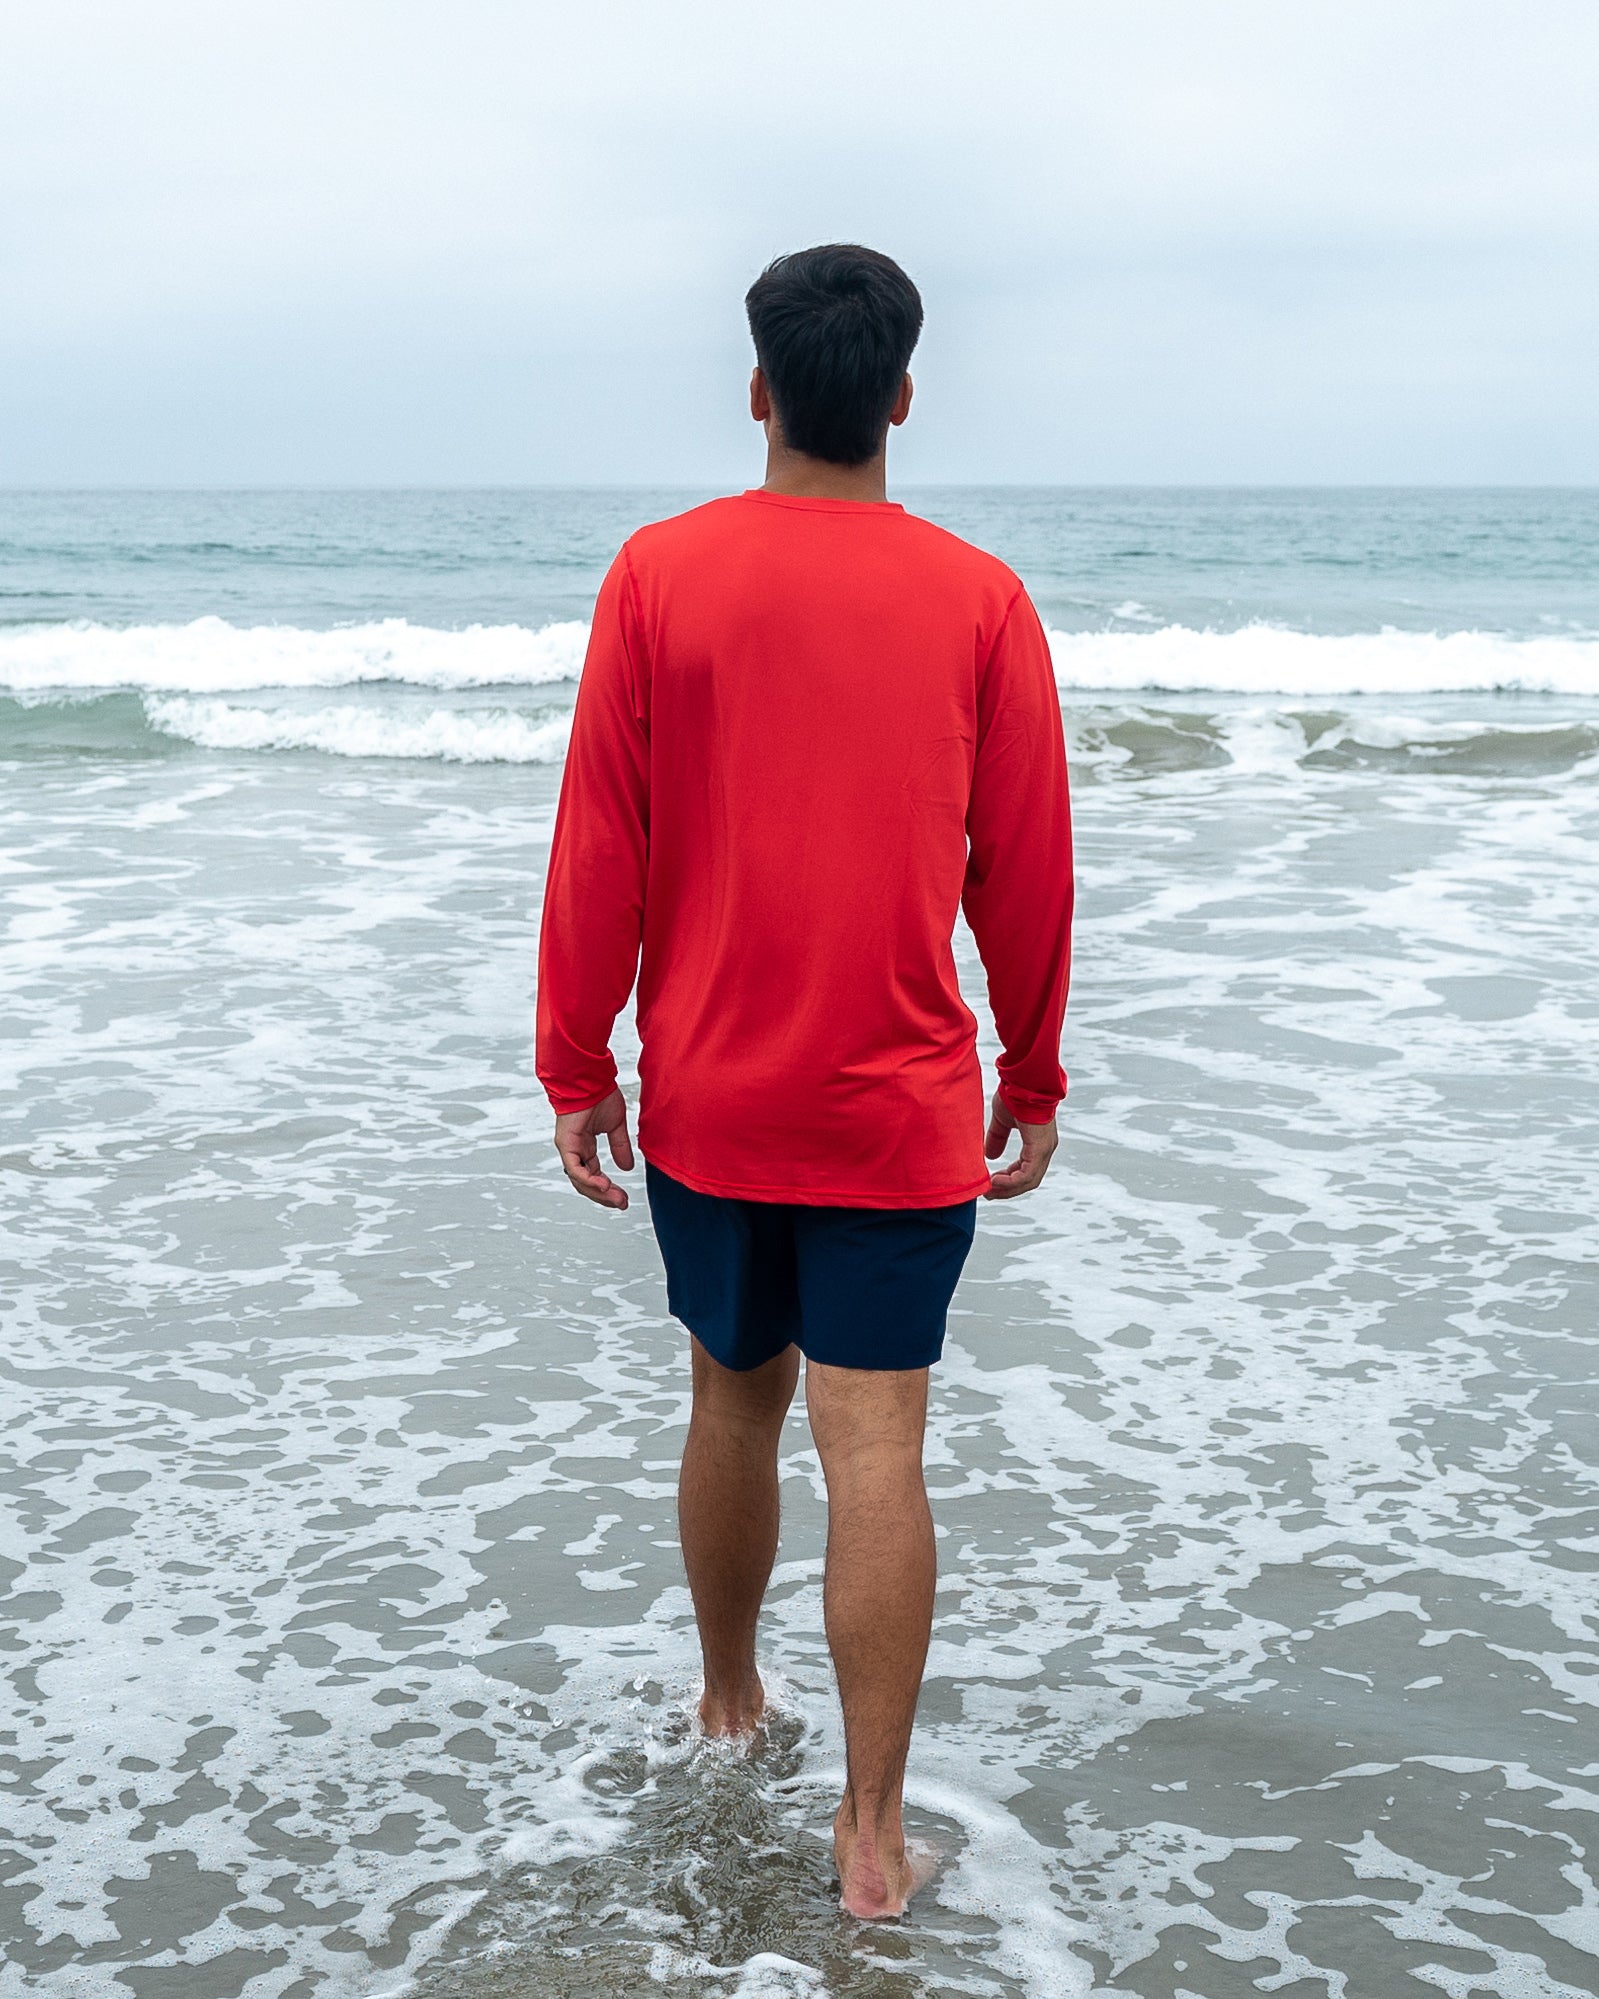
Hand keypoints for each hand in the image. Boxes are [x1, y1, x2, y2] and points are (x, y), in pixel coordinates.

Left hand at [553, 1088, 634, 1208]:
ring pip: (579, 1180)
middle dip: (604, 1196)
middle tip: (622, 1204)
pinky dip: (588, 1180)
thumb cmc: (600, 1095)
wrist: (591, 1079)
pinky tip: (604, 1186)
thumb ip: (620, 1147)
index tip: (623, 1198)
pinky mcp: (566, 1144)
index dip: (607, 1189)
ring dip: (599, 1192)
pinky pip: (575, 1168)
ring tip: (616, 1198)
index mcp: (584, 1147)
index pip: (593, 1176)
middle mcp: (574, 1151)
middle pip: (585, 1183)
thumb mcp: (615, 1127)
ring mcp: (568, 1148)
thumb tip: (627, 1168)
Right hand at [983, 1091, 1057, 1199]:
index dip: (1007, 1179)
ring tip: (988, 1190)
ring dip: (1007, 1189)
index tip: (990, 1183)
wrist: (1022, 1081)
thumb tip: (989, 1155)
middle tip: (987, 1193)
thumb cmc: (1014, 1094)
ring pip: (1028, 1181)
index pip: (1025, 1170)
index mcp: (1038, 1142)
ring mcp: (1044, 1150)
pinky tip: (994, 1182)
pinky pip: (1027, 1175)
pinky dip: (1011, 1182)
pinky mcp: (1040, 1149)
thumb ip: (997, 1137)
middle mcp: (1044, 1149)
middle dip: (1006, 1189)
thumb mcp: (1002, 1121)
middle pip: (1028, 1180)